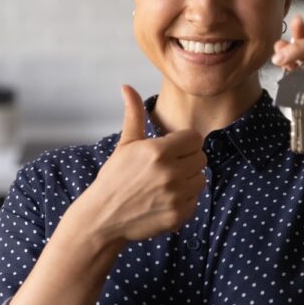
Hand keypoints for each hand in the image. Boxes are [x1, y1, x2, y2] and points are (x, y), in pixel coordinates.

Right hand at [84, 85, 206, 242]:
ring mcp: (175, 195)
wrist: (103, 217)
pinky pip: (195, 200)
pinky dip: (185, 200)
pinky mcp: (178, 215)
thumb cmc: (114, 178)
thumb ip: (134, 114)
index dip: (184, 142)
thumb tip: (127, 87)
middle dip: (186, 160)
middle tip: (166, 166)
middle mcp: (170, 172)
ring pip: (200, 179)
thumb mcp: (125, 144)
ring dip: (188, 179)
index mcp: (158, 151)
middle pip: (200, 158)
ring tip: (166, 182)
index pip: (194, 138)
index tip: (171, 149)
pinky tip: (165, 199)